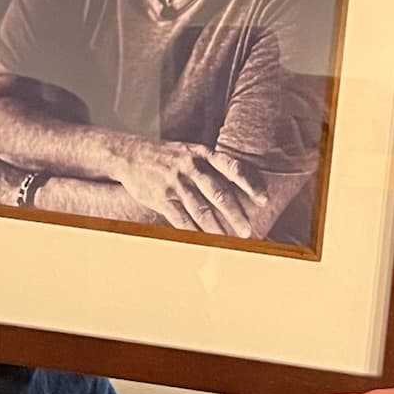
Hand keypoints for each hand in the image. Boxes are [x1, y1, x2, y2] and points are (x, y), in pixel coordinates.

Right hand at [105, 139, 268, 238]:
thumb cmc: (165, 156)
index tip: (264, 199)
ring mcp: (174, 182)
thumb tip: (237, 186)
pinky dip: (193, 233)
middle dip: (235, 213)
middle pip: (217, 192)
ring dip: (216, 228)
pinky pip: (181, 219)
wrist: (129, 154)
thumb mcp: (189, 151)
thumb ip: (210, 166)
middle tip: (248, 230)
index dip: (249, 183)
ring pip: (200, 210)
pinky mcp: (161, 197)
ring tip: (229, 241)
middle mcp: (190, 166)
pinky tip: (203, 242)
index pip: (231, 167)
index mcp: (200, 153)